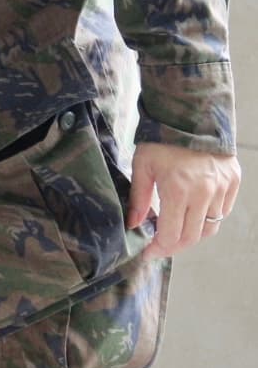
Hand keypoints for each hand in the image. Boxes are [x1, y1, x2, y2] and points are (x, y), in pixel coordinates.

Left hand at [128, 143, 240, 259]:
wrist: (192, 114)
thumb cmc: (162, 139)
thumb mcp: (142, 166)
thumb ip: (139, 198)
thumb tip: (133, 225)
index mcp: (178, 190)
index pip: (171, 235)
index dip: (158, 248)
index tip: (148, 253)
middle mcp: (204, 193)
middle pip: (192, 237)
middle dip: (174, 246)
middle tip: (160, 246)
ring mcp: (222, 189)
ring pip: (210, 227)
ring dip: (192, 234)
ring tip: (175, 230)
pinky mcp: (233, 183)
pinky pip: (222, 211)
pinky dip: (208, 218)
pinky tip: (192, 213)